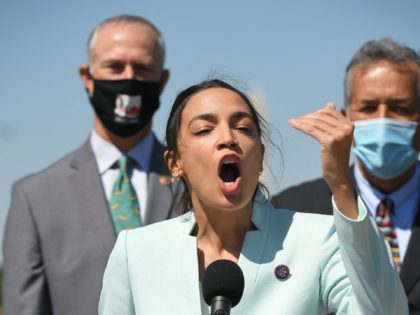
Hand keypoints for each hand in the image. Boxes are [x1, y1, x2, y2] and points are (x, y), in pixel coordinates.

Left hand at [289, 102, 357, 217]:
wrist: (339, 175)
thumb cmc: (336, 156)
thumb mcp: (338, 136)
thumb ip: (335, 121)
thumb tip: (330, 104)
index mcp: (349, 125)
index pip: (329, 112)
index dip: (316, 113)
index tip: (305, 117)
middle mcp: (346, 128)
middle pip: (322, 116)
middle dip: (308, 117)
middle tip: (298, 120)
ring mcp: (339, 134)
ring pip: (315, 122)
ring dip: (302, 121)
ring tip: (294, 122)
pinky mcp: (329, 141)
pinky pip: (311, 130)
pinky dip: (301, 126)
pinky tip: (292, 124)